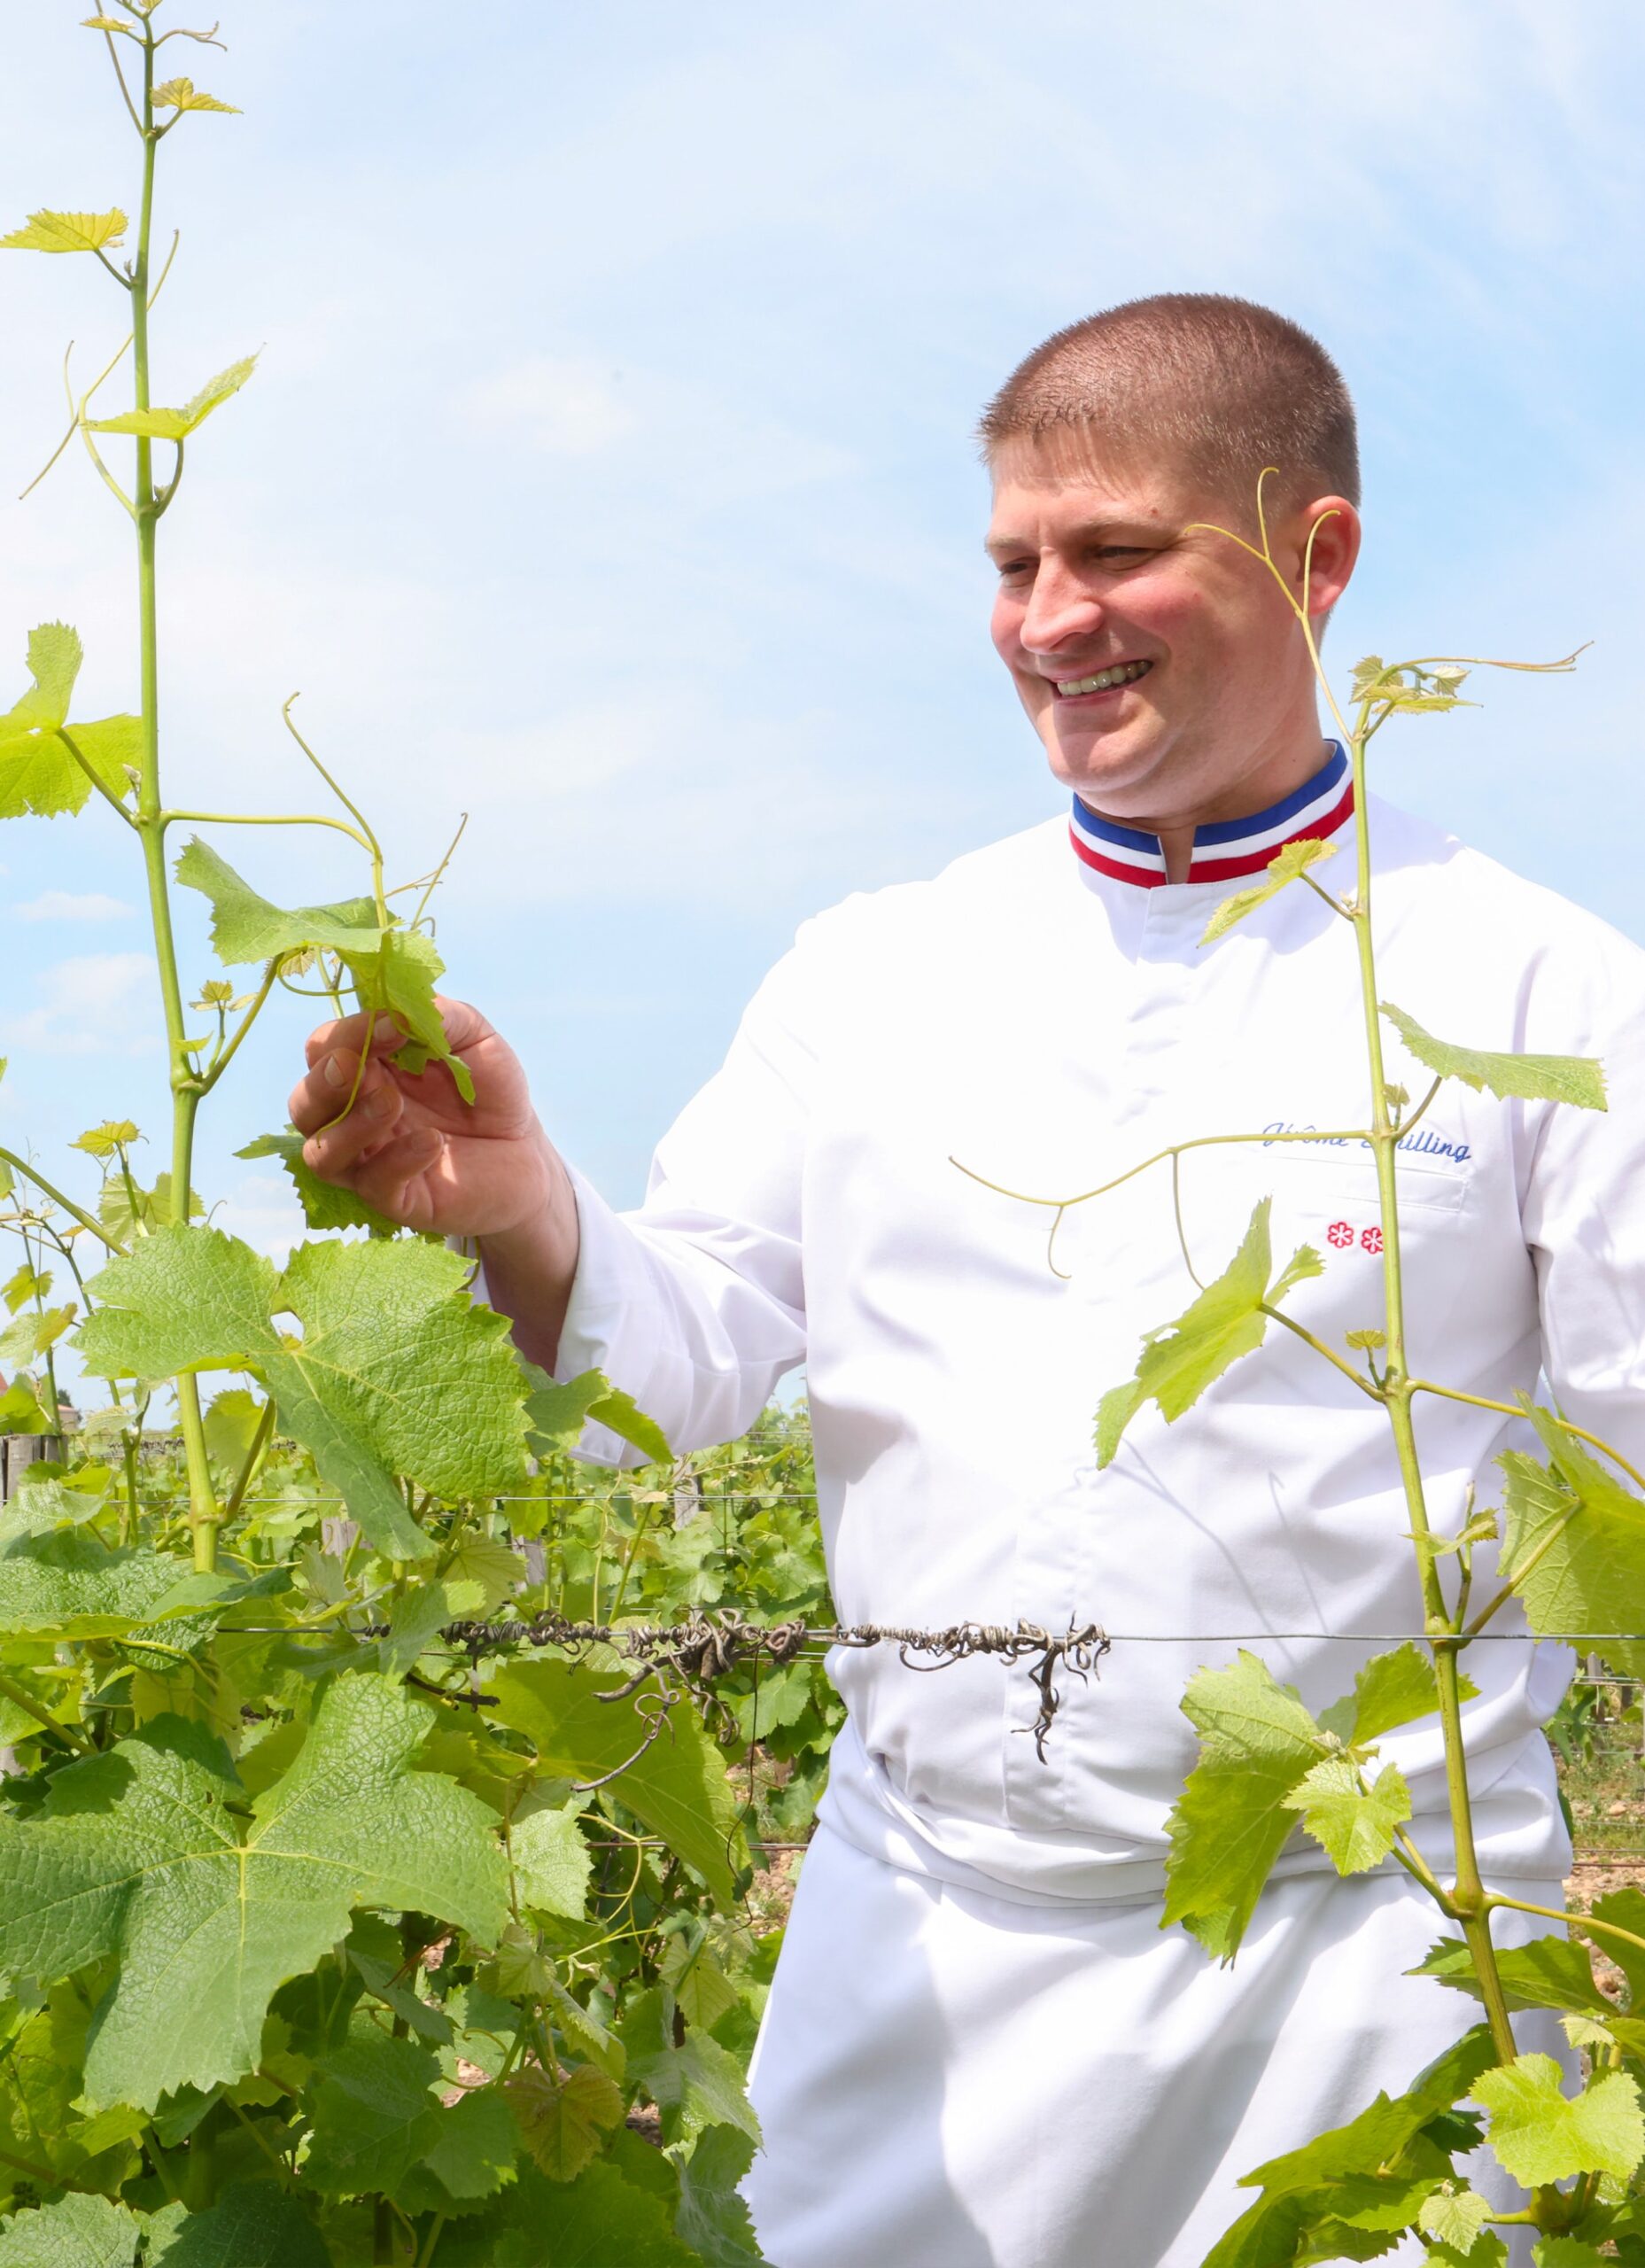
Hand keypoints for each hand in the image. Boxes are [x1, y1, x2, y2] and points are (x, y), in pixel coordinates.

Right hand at [289, 996, 561, 1239]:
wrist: (527, 1153)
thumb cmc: (491, 1091)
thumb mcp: (475, 1038)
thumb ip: (439, 1016)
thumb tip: (399, 1009)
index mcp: (366, 1068)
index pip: (325, 1049)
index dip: (349, 1033)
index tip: (394, 1025)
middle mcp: (354, 1115)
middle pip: (304, 1104)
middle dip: (323, 1082)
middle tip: (358, 1066)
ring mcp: (371, 1160)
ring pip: (321, 1153)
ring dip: (349, 1124)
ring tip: (392, 1103)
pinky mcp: (397, 1198)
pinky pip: (374, 1185)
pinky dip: (396, 1160)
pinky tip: (432, 1143)